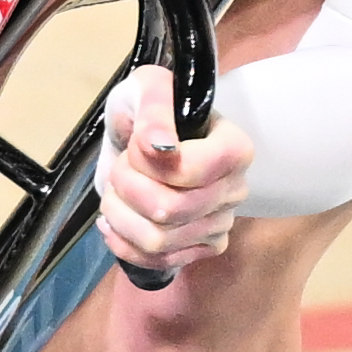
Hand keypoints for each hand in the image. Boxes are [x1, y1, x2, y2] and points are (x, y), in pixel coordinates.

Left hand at [95, 62, 254, 274]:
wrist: (142, 137)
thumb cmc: (148, 108)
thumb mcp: (146, 89)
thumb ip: (154, 110)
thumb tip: (159, 147)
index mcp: (234, 148)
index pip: (190, 171)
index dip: (148, 162)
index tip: (136, 143)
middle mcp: (236, 189)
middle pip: (169, 210)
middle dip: (126, 187)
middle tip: (120, 167)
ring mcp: (220, 223)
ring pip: (157, 240)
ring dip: (119, 215)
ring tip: (115, 192)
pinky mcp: (201, 248)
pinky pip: (157, 262)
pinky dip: (123, 243)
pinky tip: (115, 221)